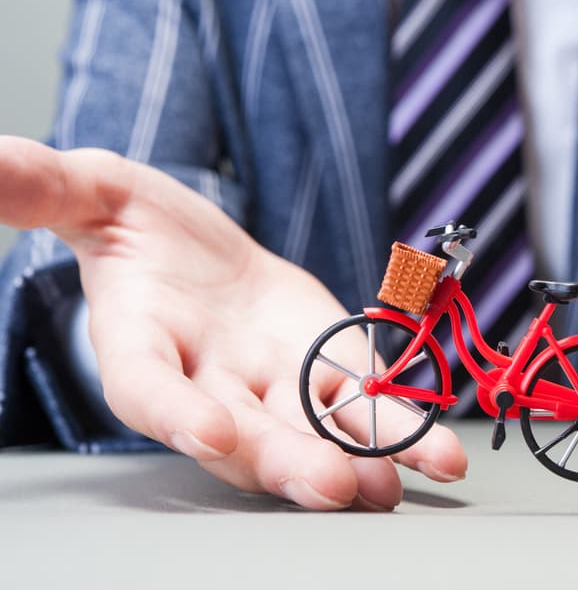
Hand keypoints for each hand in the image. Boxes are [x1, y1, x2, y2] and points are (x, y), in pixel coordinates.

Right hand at [0, 136, 466, 509]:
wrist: (202, 251)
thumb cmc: (142, 227)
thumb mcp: (91, 190)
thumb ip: (44, 186)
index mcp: (141, 348)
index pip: (147, 388)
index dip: (171, 410)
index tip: (200, 430)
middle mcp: (209, 385)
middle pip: (243, 435)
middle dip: (286, 459)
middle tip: (329, 485)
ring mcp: (275, 387)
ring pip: (311, 433)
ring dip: (355, 460)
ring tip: (392, 485)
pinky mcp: (329, 373)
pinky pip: (365, 409)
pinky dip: (403, 432)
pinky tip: (440, 456)